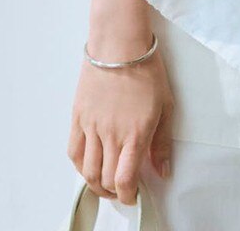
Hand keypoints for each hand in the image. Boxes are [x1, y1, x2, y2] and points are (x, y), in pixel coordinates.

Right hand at [67, 44, 174, 205]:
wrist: (120, 44)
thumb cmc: (147, 70)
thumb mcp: (165, 105)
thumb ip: (163, 142)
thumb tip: (163, 171)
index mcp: (135, 133)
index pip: (125, 179)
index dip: (127, 196)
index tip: (133, 196)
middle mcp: (111, 134)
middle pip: (106, 179)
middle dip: (114, 191)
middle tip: (122, 189)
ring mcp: (91, 126)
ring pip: (87, 170)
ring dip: (96, 183)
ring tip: (105, 183)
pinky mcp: (78, 117)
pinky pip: (73, 152)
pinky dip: (79, 166)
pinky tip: (89, 166)